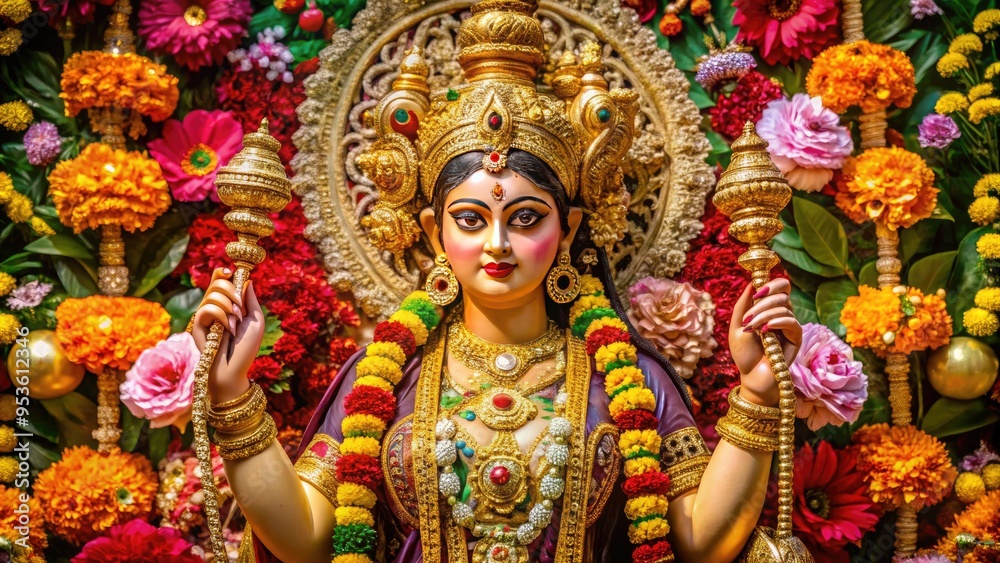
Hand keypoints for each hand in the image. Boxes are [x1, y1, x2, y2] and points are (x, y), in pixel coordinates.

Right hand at [191, 267, 264, 402]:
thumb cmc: (247, 348)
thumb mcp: (256, 321)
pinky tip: (228, 329)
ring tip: (236, 322)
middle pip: (215, 283)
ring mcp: (205, 317)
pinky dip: (220, 316)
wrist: (235, 369)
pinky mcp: (197, 326)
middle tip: (239, 307)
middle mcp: (214, 308)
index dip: (222, 273)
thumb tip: (247, 280)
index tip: (230, 272)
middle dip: (231, 290)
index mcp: (228, 305)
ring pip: (211, 294)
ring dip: (228, 306)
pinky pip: (205, 309)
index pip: (219, 281)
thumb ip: (251, 301)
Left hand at [728, 278, 801, 406]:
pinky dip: (777, 322)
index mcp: (769, 309)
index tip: (757, 293)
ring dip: (764, 315)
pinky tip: (765, 331)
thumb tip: (751, 284)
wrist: (751, 376)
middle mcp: (782, 314)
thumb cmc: (744, 353)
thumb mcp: (736, 326)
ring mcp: (790, 326)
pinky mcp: (796, 338)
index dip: (772, 284)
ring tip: (751, 328)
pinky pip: (791, 322)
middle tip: (748, 318)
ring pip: (784, 307)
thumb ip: (742, 305)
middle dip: (762, 302)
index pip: (781, 286)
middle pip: (783, 294)